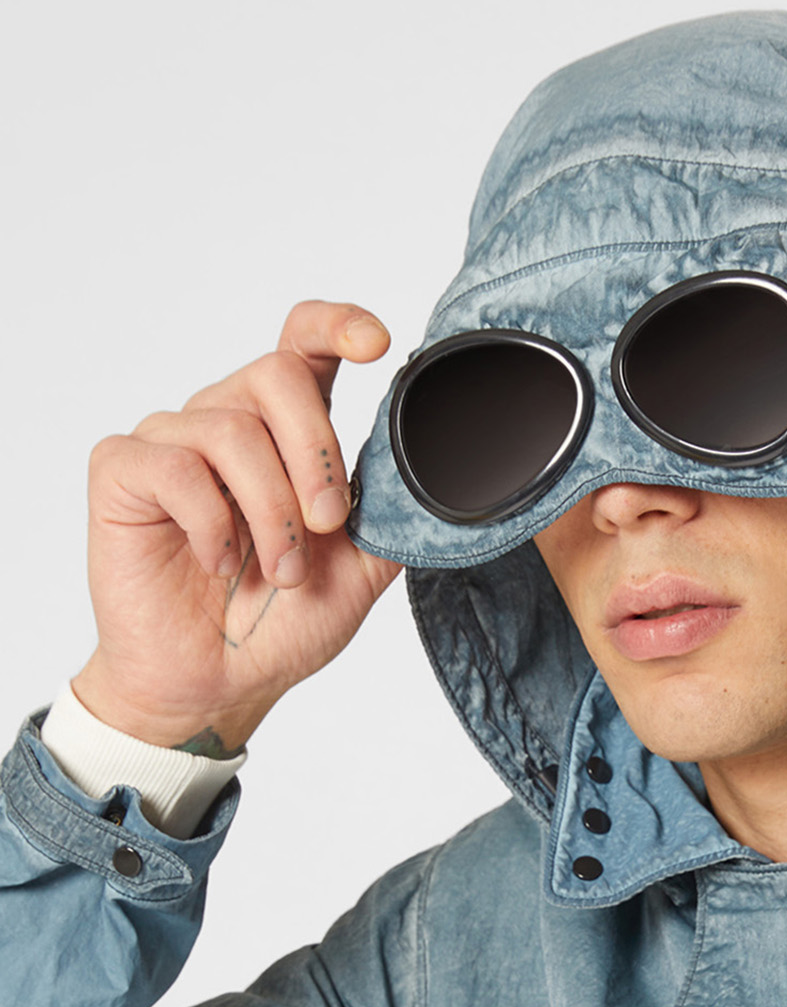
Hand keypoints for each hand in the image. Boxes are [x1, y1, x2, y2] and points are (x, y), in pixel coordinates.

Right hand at [72, 300, 402, 754]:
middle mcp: (227, 418)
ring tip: (281, 571)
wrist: (218, 682)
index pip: (304, 342)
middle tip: (329, 525)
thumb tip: (442, 467)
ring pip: (231, 428)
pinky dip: (212, 523)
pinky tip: (218, 562)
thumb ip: (396, 511)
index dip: (338, 325)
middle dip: (317, 454)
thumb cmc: (282, 620)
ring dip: (272, 512)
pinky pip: (175, 467)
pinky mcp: (123, 471)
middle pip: (277, 375)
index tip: (377, 344)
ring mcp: (171, 440)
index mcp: (287, 429)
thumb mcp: (363, 568)